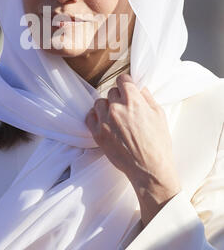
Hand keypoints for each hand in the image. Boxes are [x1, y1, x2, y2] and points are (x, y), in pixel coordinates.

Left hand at [85, 73, 180, 225]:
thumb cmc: (158, 143)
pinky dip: (95, 116)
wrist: (149, 169)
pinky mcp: (98, 134)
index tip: (127, 87)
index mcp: (133, 101)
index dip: (126, 83)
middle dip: (118, 97)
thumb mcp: (159, 115)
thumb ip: (147, 98)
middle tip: (125, 107)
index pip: (122, 80)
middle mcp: (117, 108)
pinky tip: (103, 121)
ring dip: (106, 106)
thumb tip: (140, 89)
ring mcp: (105, 121)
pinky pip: (90, 117)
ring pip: (99, 103)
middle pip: (111, 91)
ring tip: (115, 116)